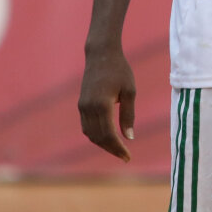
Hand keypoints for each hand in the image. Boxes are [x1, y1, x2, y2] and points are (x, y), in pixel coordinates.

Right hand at [78, 46, 136, 160]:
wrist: (101, 54)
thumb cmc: (120, 70)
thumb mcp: (130, 91)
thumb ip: (128, 115)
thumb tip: (129, 137)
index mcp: (103, 104)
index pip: (109, 135)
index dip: (118, 148)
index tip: (128, 157)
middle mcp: (89, 108)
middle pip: (98, 138)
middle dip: (111, 149)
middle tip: (125, 156)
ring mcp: (83, 106)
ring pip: (90, 134)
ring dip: (103, 144)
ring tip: (117, 148)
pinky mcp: (81, 104)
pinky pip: (86, 126)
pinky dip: (95, 135)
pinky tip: (107, 136)